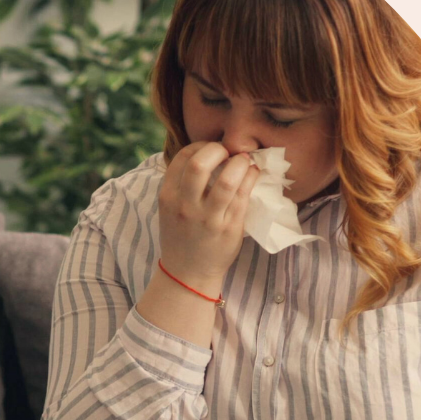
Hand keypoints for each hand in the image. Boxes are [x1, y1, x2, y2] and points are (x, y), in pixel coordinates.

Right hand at [156, 142, 258, 291]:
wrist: (187, 274)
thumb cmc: (181, 236)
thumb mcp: (170, 208)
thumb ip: (182, 183)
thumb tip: (208, 152)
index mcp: (168, 197)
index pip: (183, 157)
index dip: (201, 145)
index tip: (213, 150)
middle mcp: (185, 206)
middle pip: (200, 163)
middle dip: (218, 149)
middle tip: (228, 153)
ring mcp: (208, 218)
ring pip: (228, 179)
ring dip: (240, 163)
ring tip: (244, 162)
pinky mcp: (229, 227)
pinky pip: (244, 194)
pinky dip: (251, 177)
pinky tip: (252, 174)